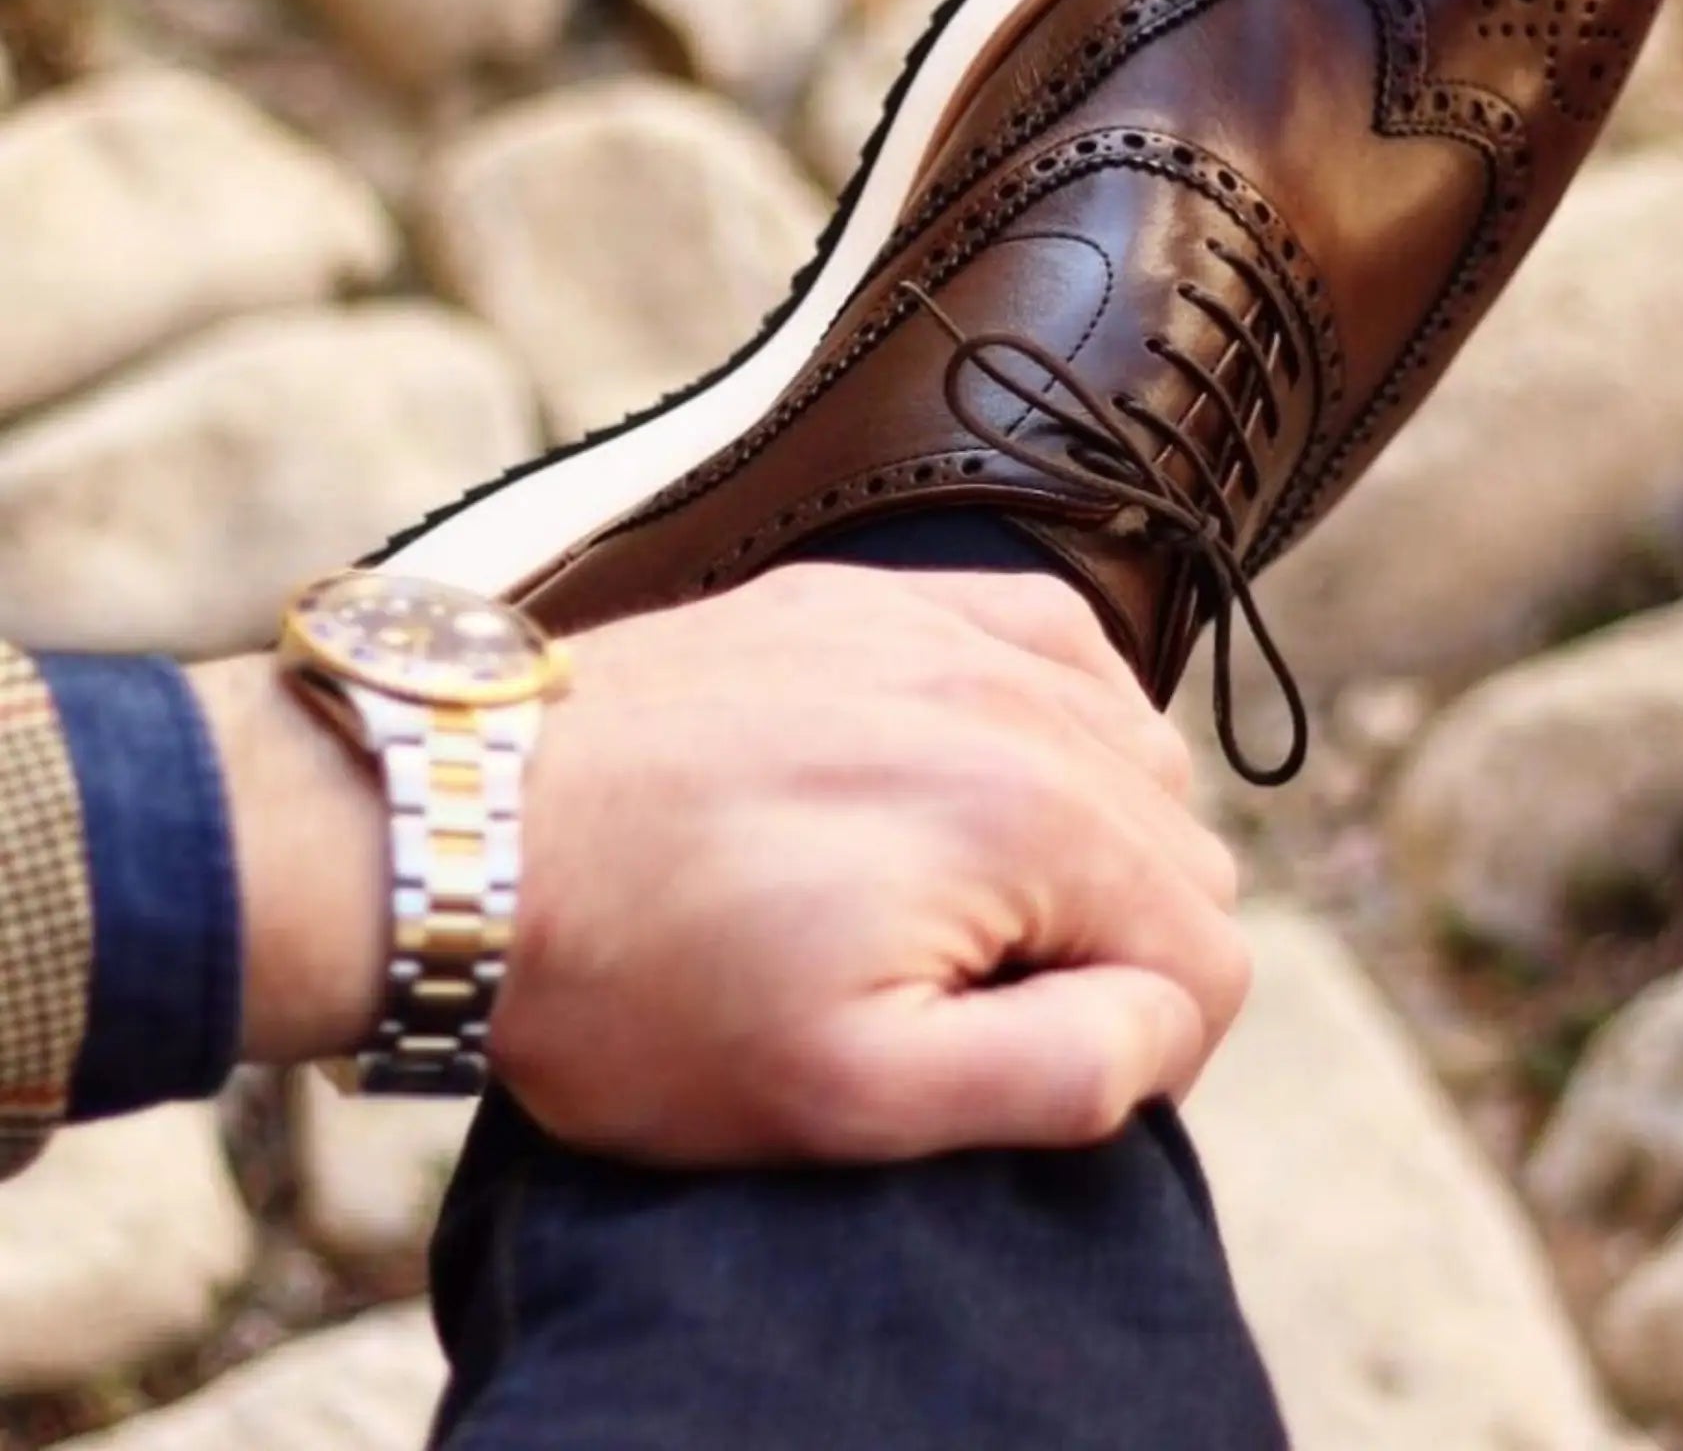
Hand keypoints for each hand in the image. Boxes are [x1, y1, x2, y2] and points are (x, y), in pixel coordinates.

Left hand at [201, 565, 1247, 1165]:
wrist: (464, 838)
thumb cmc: (640, 982)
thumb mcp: (848, 1096)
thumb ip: (1058, 1071)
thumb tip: (1164, 1015)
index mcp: (1034, 820)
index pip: (1208, 963)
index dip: (1131, 1045)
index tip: (1010, 1058)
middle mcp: (1017, 696)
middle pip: (1182, 855)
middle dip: (1111, 942)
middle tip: (964, 991)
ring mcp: (945, 627)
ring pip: (1134, 750)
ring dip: (1088, 836)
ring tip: (957, 896)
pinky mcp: (878, 596)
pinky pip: (1052, 643)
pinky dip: (1051, 716)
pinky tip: (972, 770)